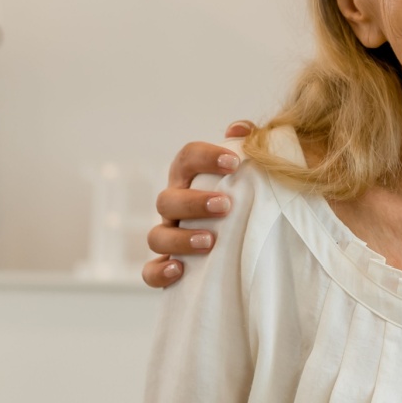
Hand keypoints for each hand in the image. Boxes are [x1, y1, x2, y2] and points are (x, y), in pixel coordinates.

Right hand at [141, 120, 254, 287]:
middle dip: (194, 202)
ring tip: (209, 241)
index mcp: (191, 179)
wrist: (246, 244)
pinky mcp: (167, 268)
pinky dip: (160, 272)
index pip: (187, 158)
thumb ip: (249, 144)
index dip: (206, 157)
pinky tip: (179, 270)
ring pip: (156, 236)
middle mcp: (175, 206)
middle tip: (225, 206)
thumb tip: (238, 129)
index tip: (234, 162)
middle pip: (167, 199)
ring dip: (181, 238)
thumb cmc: (246, 197)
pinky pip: (150, 272)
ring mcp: (169, 237)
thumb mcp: (251, 171)